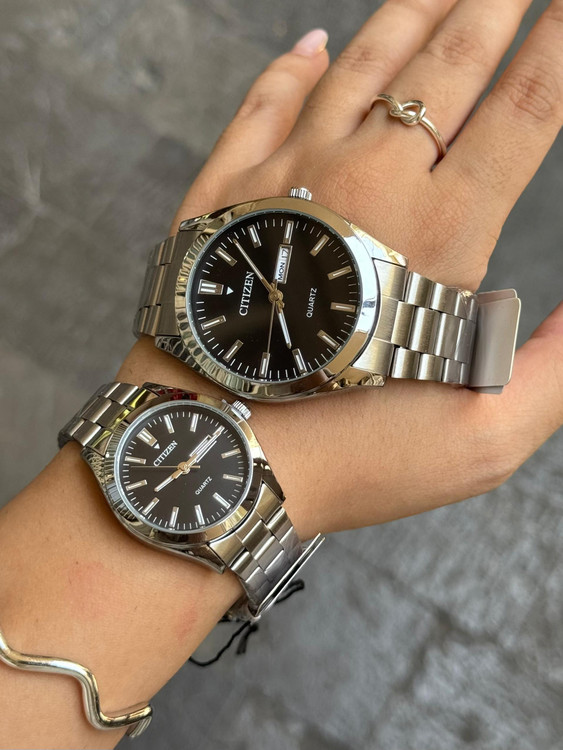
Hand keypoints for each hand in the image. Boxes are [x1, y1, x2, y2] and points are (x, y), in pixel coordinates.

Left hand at [132, 4, 561, 538]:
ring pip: (362, 65)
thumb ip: (559, 366)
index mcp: (441, 234)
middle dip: (496, 1)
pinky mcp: (224, 192)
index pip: (527, 108)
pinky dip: (289, 67)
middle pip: (449, 63)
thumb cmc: (346, 456)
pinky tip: (313, 44)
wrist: (212, 453)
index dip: (561, 46)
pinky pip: (264, 103)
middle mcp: (366, 183)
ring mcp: (286, 176)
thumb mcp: (482, 435)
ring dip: (411, 9)